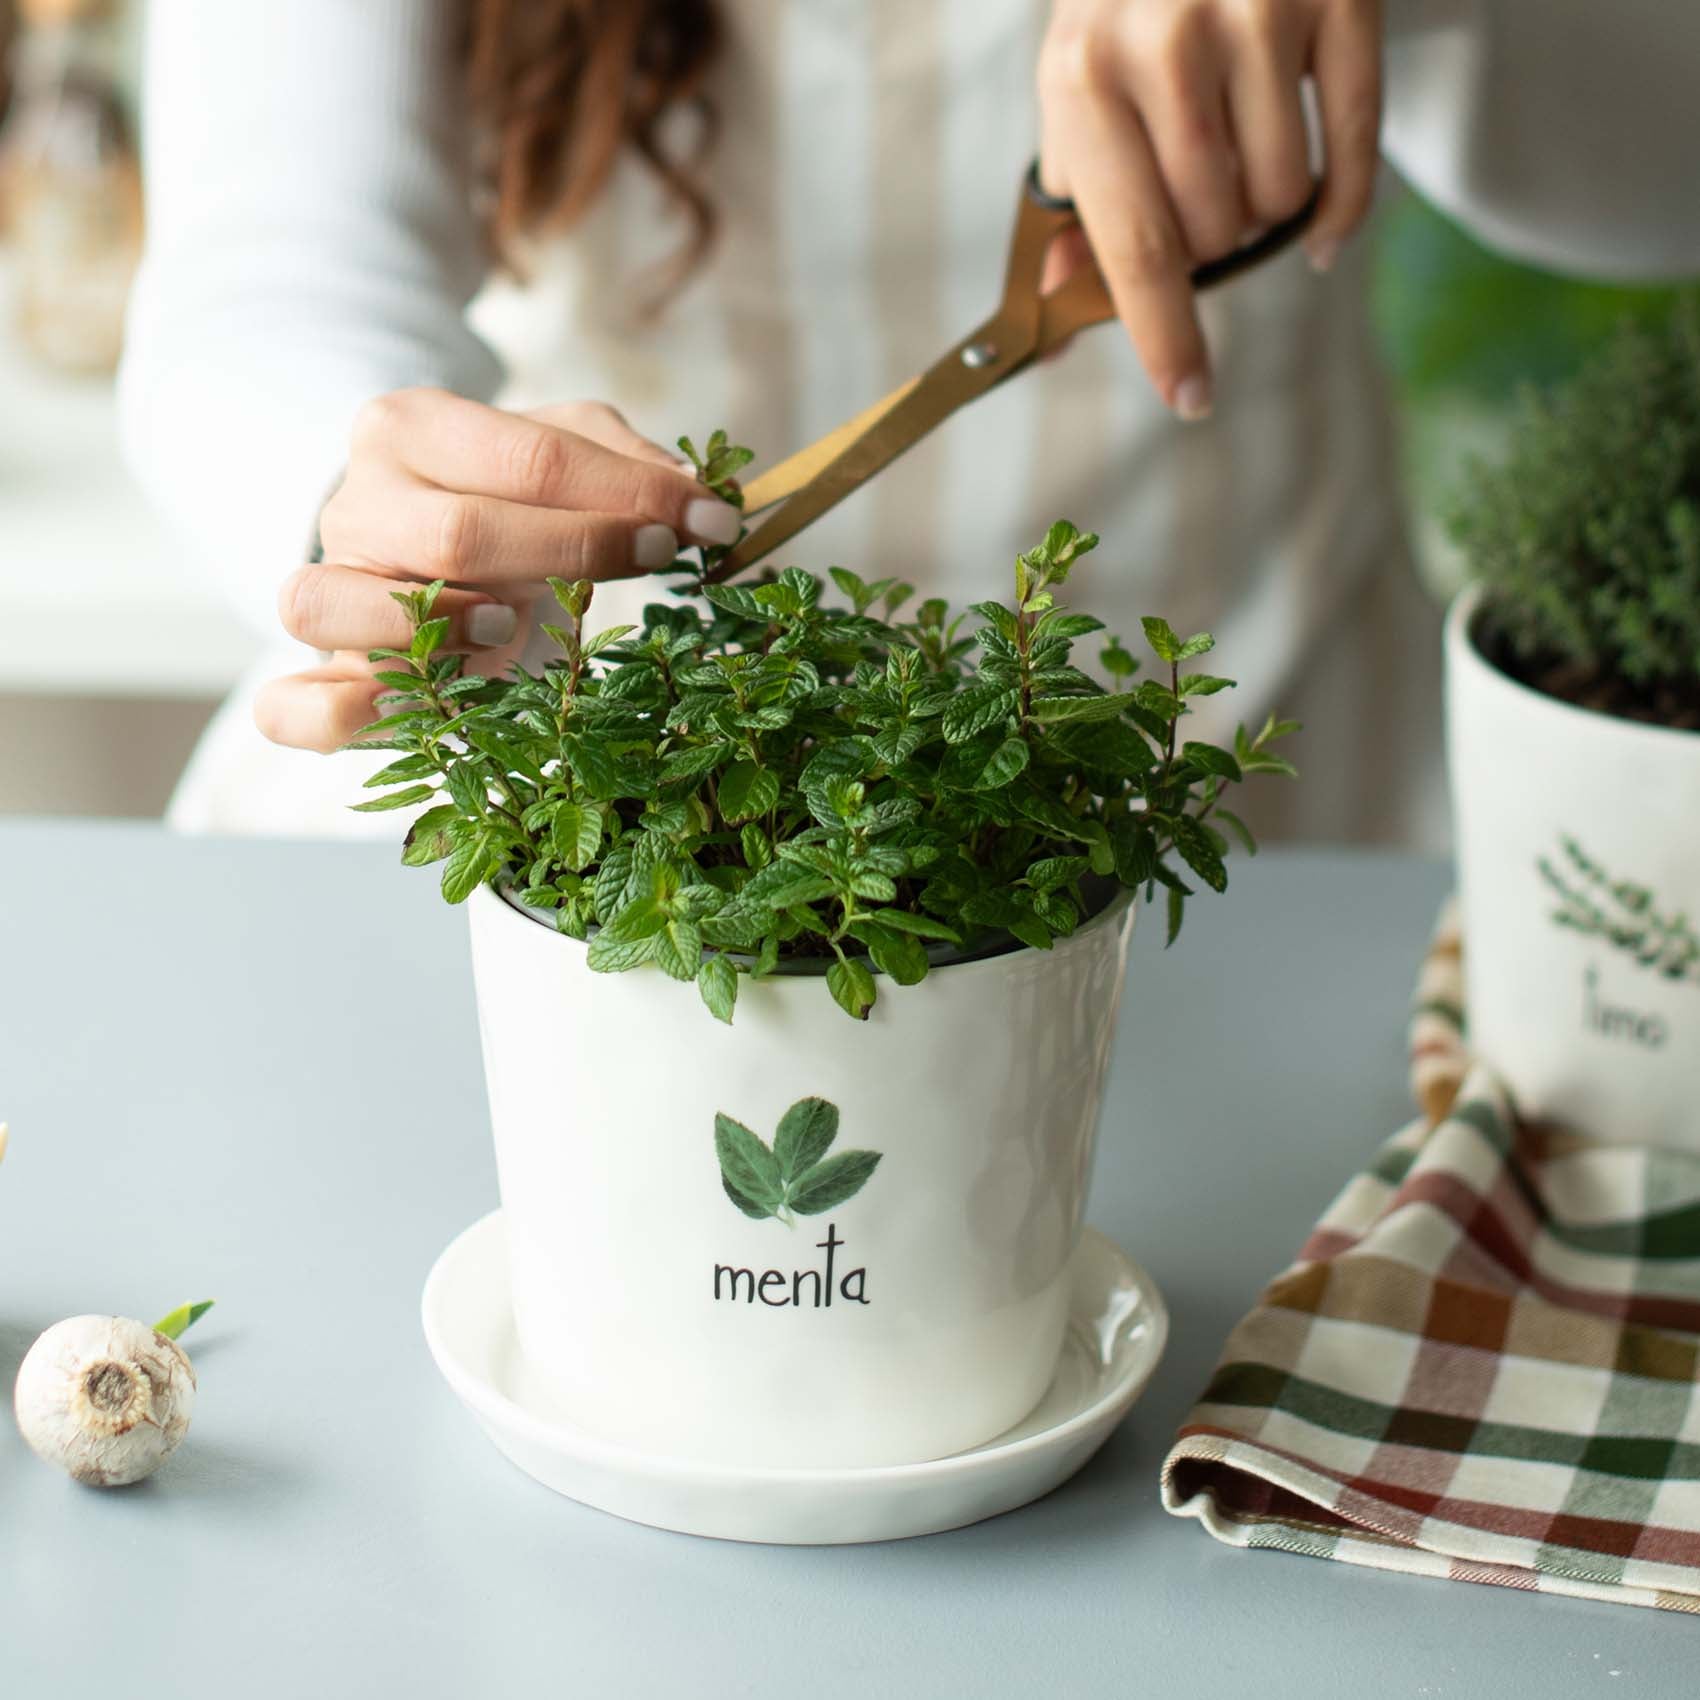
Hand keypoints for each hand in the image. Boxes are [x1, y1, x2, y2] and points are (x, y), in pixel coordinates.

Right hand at [255, 391, 740, 751]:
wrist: (417, 542)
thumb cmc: (506, 498)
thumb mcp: (561, 454)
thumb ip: (620, 460)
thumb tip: (694, 492)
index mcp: (413, 428)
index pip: (529, 457)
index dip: (628, 492)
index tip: (706, 519)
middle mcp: (358, 502)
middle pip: (458, 532)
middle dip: (576, 548)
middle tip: (657, 556)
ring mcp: (327, 586)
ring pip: (334, 602)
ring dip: (432, 623)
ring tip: (509, 625)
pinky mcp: (320, 670)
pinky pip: (289, 705)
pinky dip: (334, 715)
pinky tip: (412, 712)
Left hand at [1037, 0, 1382, 417]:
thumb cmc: (1132, 9)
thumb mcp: (1080, 90)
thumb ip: (1076, 208)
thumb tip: (1057, 326)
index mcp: (1083, 76)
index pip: (1134, 244)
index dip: (1165, 332)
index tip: (1190, 395)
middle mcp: (1166, 44)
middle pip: (1213, 233)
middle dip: (1209, 243)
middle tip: (1200, 192)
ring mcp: (1258, 13)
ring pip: (1280, 202)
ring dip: (1265, 211)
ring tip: (1243, 152)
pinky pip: (1352, 154)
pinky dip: (1339, 209)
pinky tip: (1321, 228)